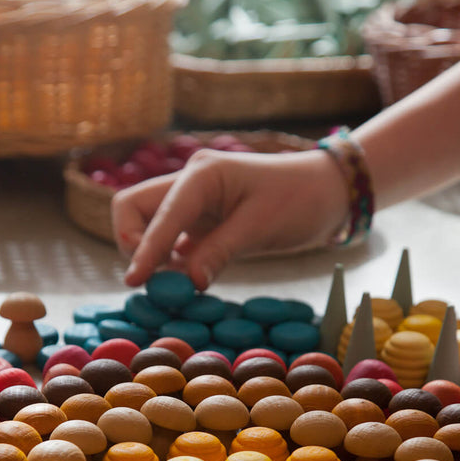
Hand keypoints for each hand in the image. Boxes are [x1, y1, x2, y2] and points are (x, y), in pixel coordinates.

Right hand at [111, 148, 349, 289]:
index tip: (134, 281)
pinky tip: (182, 283)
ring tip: (173, 286)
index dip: (144, 249)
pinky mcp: (200, 223)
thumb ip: (219, 252)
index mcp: (201, 174)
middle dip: (136, 243)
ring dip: (150, 256)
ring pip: (146, 226)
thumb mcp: (260, 226)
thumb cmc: (299, 199)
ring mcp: (191, 203)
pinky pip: (169, 243)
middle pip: (133, 209)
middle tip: (155, 278)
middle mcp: (188, 183)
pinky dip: (168, 264)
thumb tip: (188, 283)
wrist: (326, 192)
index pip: (158, 213)